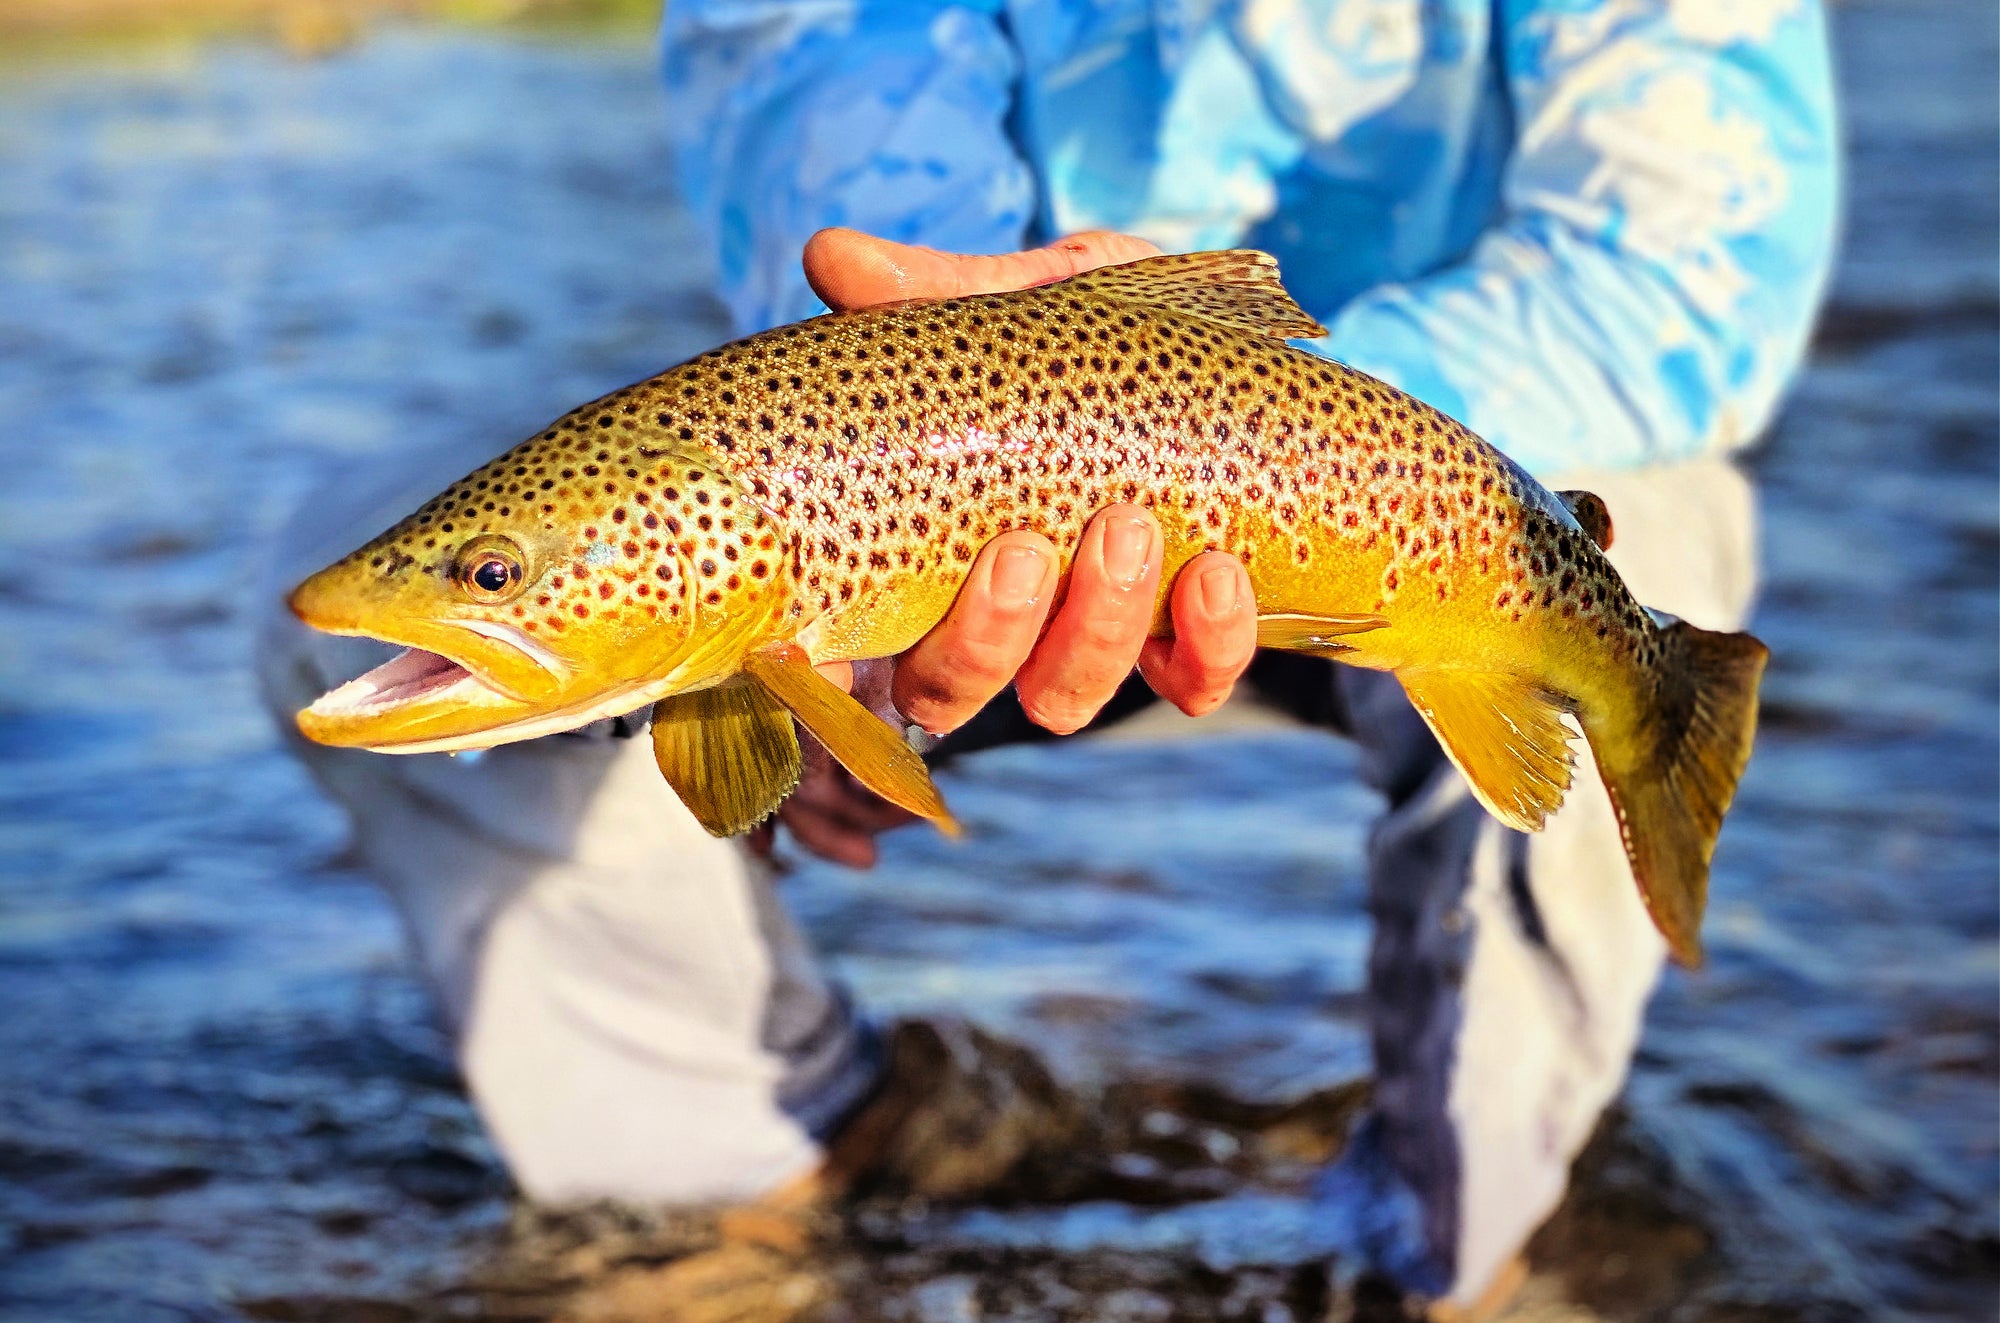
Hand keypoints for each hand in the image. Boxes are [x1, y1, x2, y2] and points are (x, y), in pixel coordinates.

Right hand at [773, 228, 1258, 863]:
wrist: (1232, 346)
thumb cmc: (1101, 334)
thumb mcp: (1021, 305)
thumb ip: (932, 294)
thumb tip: (829, 257)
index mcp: (928, 557)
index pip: (863, 650)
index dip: (844, 668)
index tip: (854, 626)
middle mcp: (999, 623)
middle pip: (951, 692)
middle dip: (986, 638)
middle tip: (1022, 549)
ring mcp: (1093, 638)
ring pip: (1064, 696)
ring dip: (1091, 628)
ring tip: (1125, 527)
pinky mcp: (1192, 640)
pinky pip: (1193, 683)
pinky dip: (1206, 645)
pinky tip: (1216, 575)